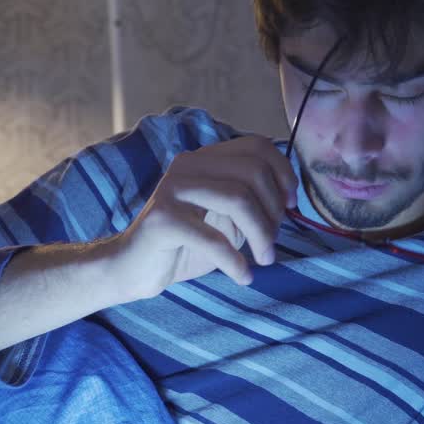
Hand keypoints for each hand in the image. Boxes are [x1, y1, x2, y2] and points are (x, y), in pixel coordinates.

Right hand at [108, 136, 297, 300]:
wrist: (132, 269)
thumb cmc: (185, 245)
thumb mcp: (224, 218)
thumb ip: (250, 202)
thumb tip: (289, 199)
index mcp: (204, 159)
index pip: (257, 146)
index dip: (283, 173)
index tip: (291, 206)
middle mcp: (187, 166)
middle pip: (252, 172)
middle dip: (274, 212)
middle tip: (272, 244)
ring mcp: (172, 189)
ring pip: (238, 199)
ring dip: (261, 235)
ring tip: (264, 260)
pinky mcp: (162, 220)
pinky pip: (214, 239)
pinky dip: (236, 261)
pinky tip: (243, 276)